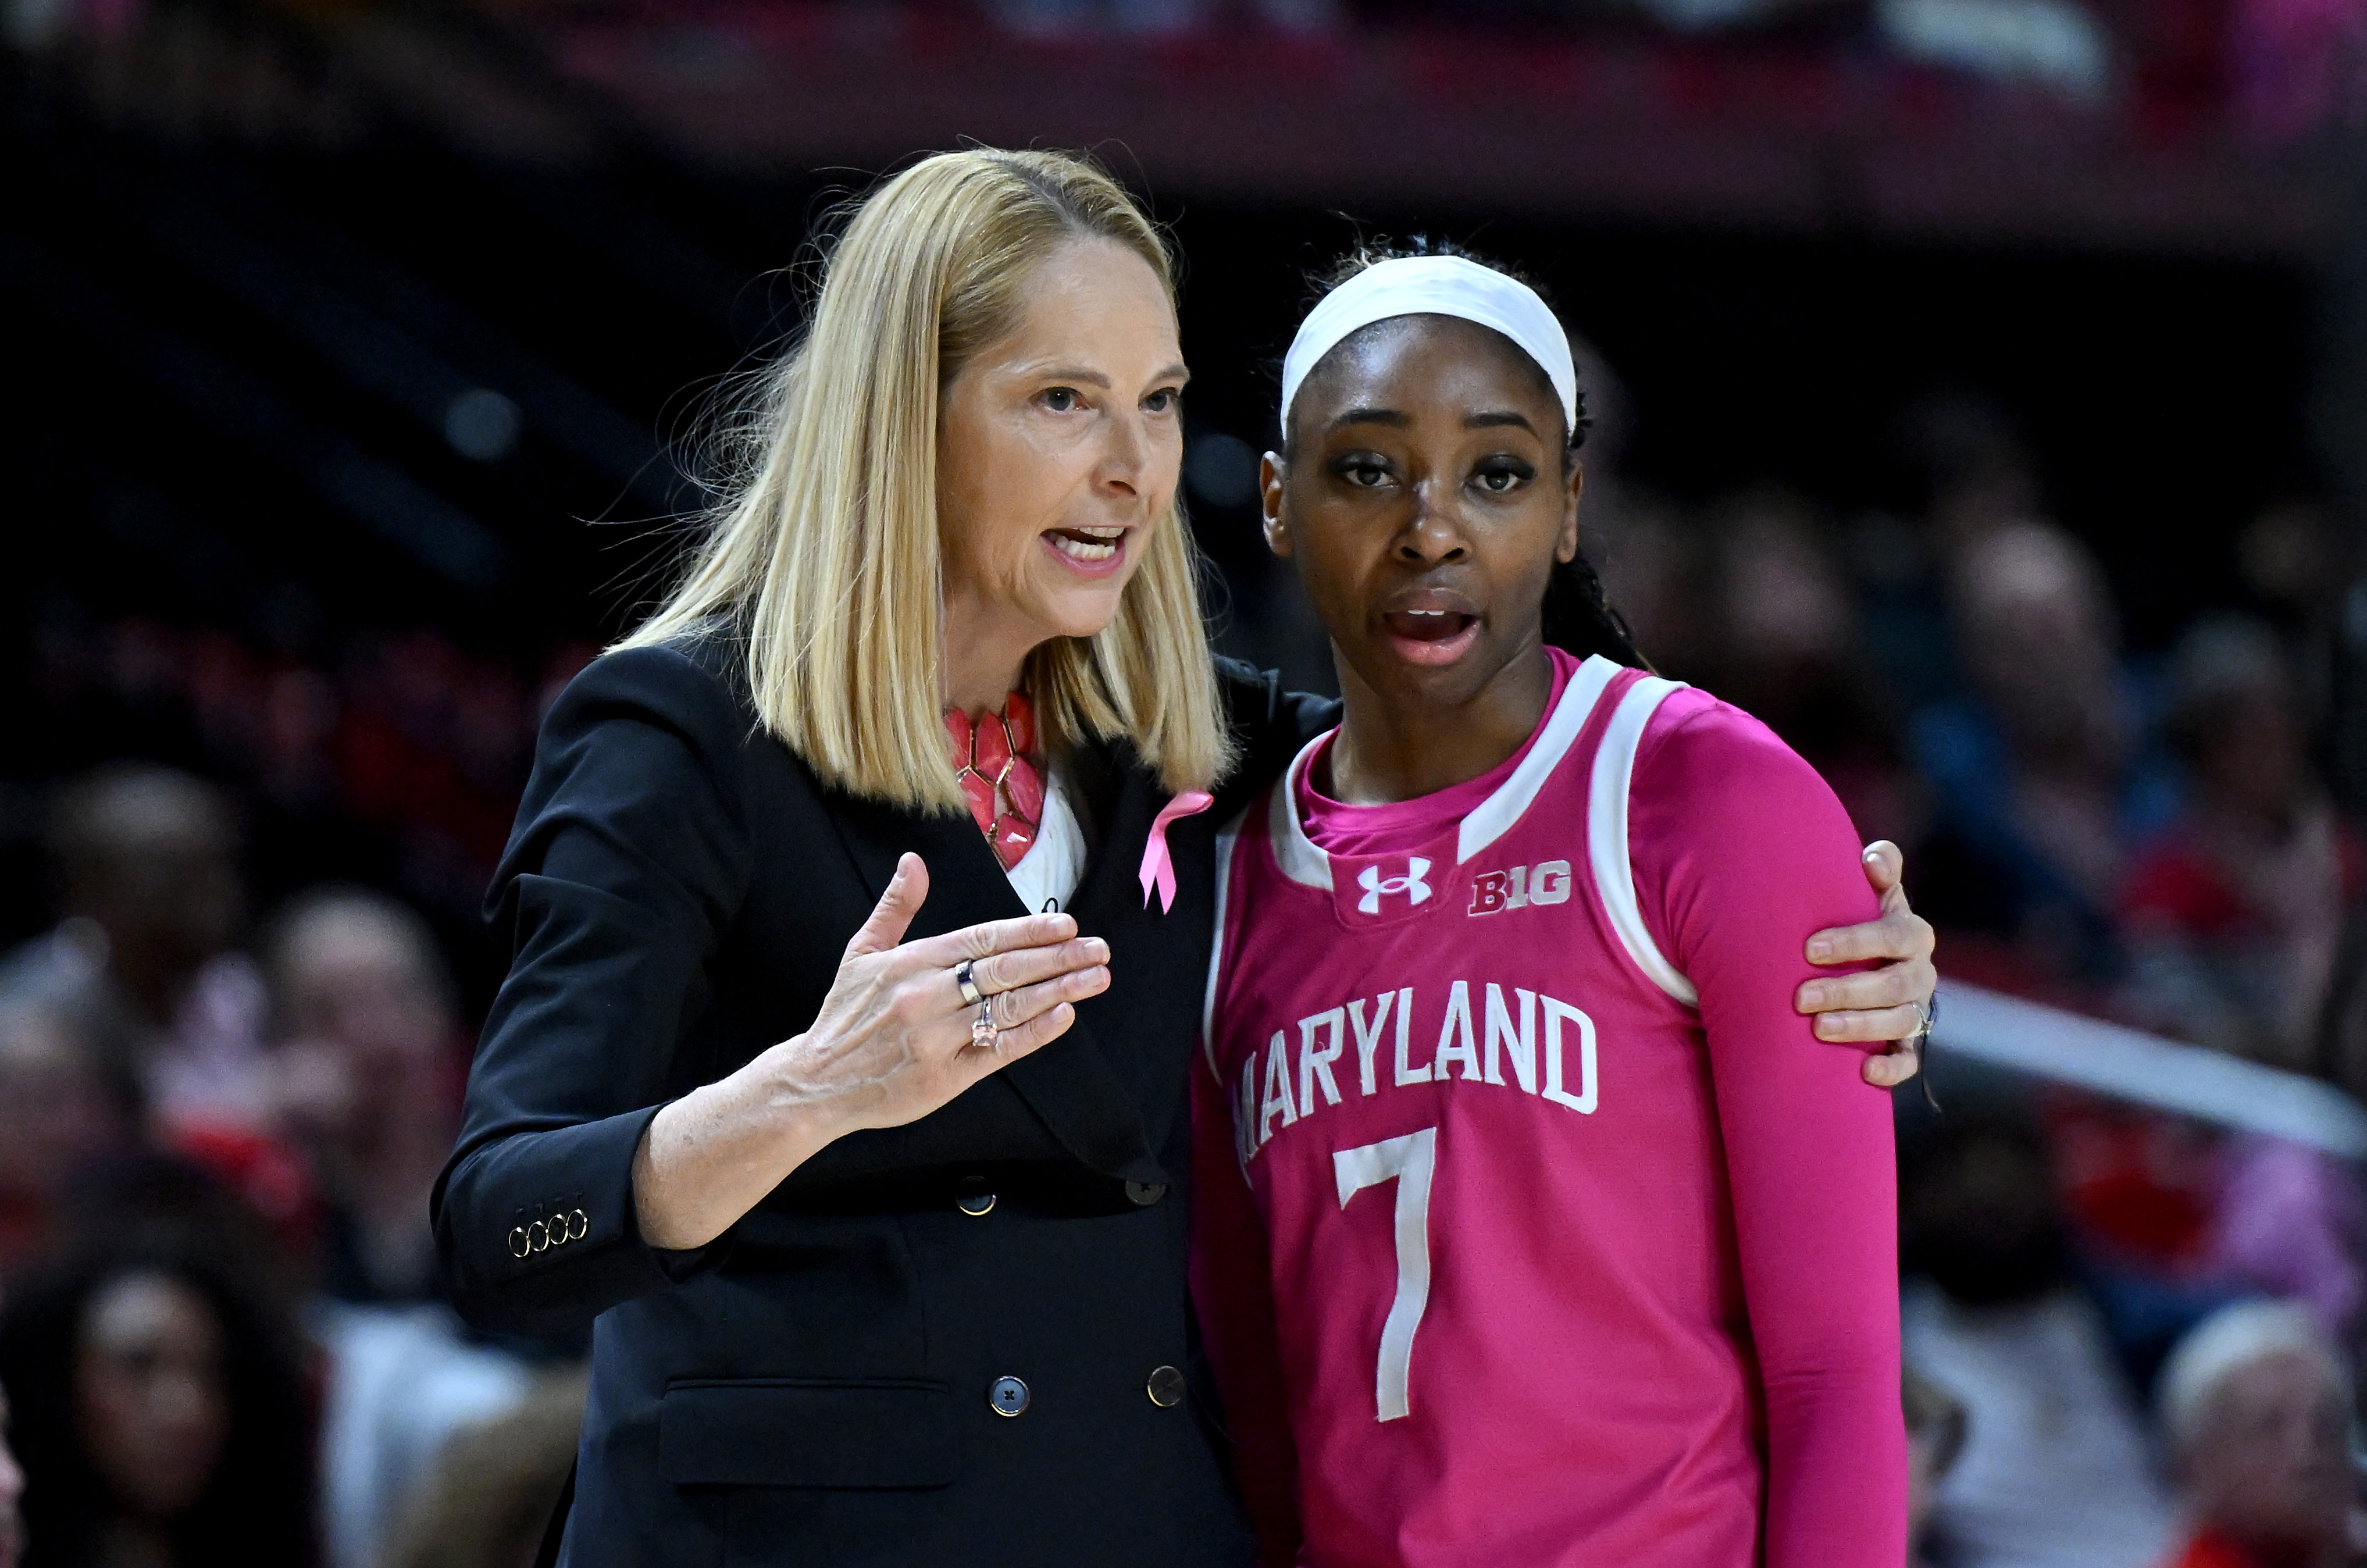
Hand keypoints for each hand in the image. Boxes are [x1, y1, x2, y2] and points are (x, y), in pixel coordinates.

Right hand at [785, 852, 1108, 1136]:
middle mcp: (926, 997)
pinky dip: (1033, 1033)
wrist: (816, 1083)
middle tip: (1099, 949)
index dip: (1027, 931)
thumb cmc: (845, 1015)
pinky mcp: (943, 1078)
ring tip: (1095, 978)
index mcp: (911, 963)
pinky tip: (1063, 1015)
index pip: (981, 939)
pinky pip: (997, 1051)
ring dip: (1057, 991)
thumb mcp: (861, 953)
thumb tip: (913, 861)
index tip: (1067, 925)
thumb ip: (895, 908)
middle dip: (1056, 958)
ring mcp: (936, 1039)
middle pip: (1003, 971)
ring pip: (1006, 1008)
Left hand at [1794, 840, 1934, 1088]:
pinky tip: (1865, 1072)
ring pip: (1899, 1022)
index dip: (1854, 942)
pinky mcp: (1909, 1042)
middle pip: (1893, 985)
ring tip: (1818, 1030)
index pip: (1892, 936)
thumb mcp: (1871, 893)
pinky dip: (1892, 1069)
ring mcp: (1916, 1009)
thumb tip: (1874, 857)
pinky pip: (1909, 1060)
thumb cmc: (1858, 919)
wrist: (1869, 960)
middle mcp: (1920, 972)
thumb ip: (1877, 869)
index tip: (1809, 949)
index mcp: (1912, 934)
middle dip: (1846, 991)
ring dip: (1860, 1027)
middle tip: (1800, 998)